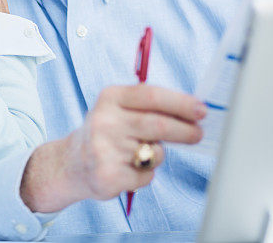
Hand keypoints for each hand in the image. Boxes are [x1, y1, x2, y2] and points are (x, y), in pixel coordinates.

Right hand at [20, 85, 205, 212]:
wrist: (71, 163)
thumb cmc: (106, 133)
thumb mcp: (118, 108)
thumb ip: (149, 106)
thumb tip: (193, 111)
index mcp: (110, 98)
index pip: (151, 95)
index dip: (180, 103)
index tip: (201, 110)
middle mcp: (105, 121)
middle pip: (158, 125)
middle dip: (185, 131)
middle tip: (198, 134)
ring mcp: (104, 149)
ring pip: (155, 153)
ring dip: (158, 155)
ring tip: (141, 154)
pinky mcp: (108, 175)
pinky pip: (146, 176)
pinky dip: (146, 175)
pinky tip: (128, 169)